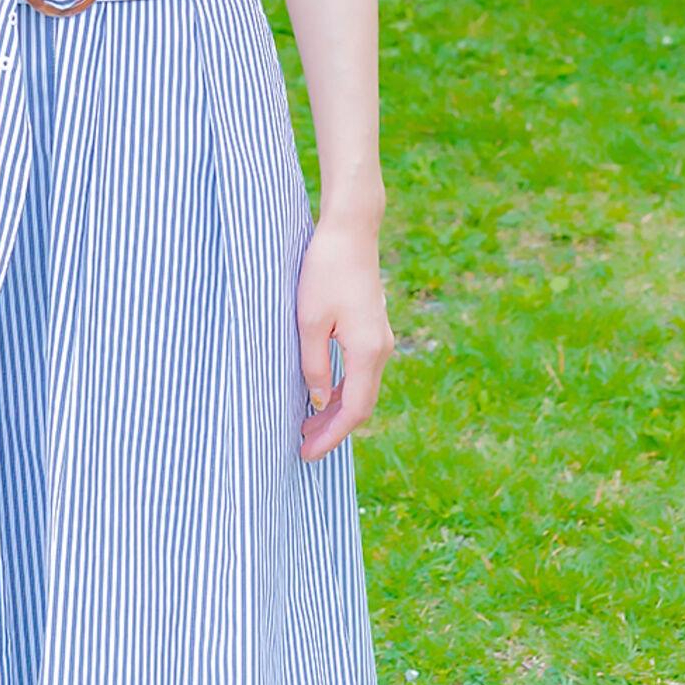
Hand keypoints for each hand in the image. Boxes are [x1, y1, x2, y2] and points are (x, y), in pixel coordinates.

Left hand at [296, 216, 393, 461]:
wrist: (351, 230)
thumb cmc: (325, 270)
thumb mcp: (309, 320)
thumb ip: (313, 364)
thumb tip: (316, 400)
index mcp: (367, 352)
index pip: (353, 411)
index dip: (330, 436)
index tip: (307, 454)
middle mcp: (381, 350)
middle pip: (360, 405)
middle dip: (332, 429)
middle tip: (302, 446)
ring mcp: (380, 339)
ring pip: (361, 389)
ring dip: (336, 410)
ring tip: (306, 426)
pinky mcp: (373, 328)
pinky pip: (360, 371)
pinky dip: (342, 389)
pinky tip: (320, 393)